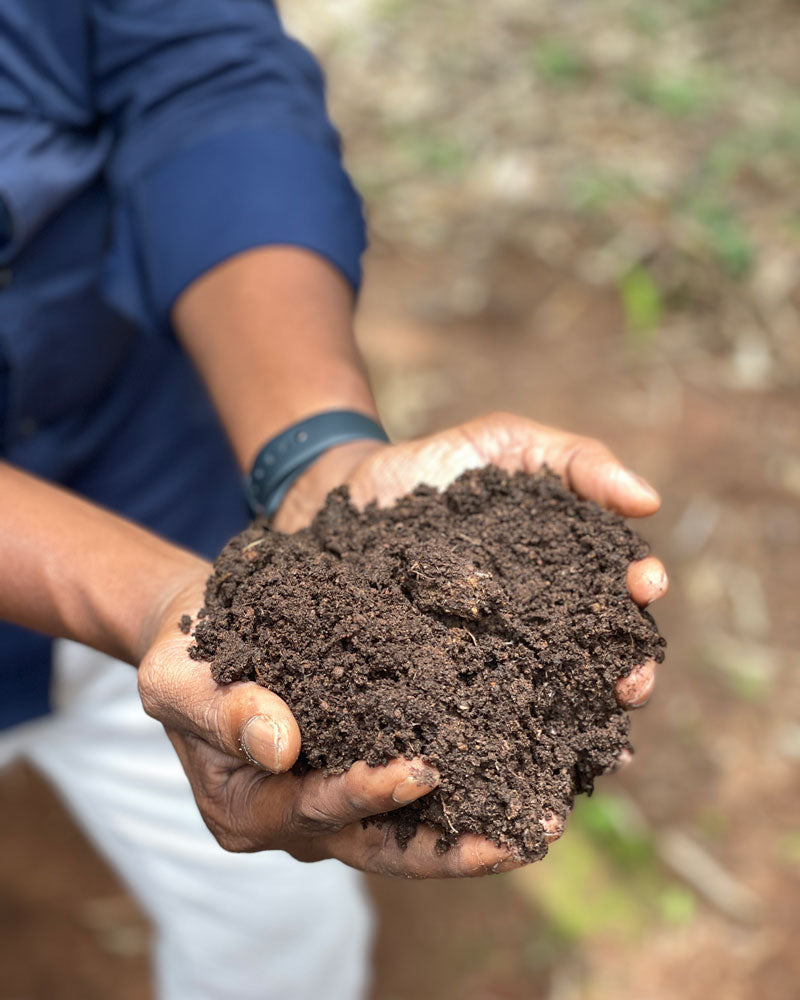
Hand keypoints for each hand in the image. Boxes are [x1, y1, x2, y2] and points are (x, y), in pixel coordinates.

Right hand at [138, 576, 524, 875]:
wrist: (199, 633)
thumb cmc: (182, 653)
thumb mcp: (177, 676)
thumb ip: (221, 711)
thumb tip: (281, 745)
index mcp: (245, 810)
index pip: (316, 811)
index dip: (369, 793)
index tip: (424, 770)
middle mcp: (294, 822)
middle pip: (379, 847)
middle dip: (451, 851)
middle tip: (523, 840)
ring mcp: (327, 804)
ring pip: (405, 832)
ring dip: (469, 829)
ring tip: (538, 820)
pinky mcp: (354, 771)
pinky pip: (410, 796)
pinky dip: (459, 790)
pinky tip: (512, 774)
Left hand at [276, 412, 666, 707]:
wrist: (348, 489)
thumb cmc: (436, 465)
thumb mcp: (508, 443)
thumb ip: (576, 461)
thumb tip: (649, 500)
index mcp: (562, 574)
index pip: (617, 591)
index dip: (639, 591)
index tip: (647, 586)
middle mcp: (536, 625)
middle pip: (596, 658)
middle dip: (626, 671)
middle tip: (633, 681)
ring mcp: (490, 658)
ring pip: (549, 701)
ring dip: (581, 722)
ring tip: (597, 737)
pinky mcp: (440, 681)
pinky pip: (478, 718)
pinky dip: (504, 745)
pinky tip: (523, 767)